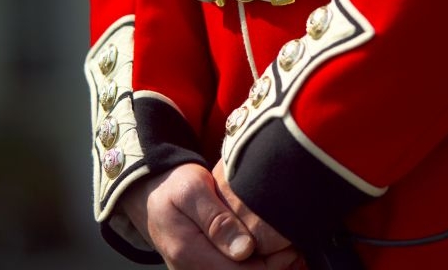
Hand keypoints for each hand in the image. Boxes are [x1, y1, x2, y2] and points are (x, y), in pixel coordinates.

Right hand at [121, 163, 301, 268]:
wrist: (151, 194)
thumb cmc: (174, 187)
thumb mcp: (193, 191)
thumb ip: (217, 220)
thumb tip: (244, 250)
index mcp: (188, 252)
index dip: (271, 266)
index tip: (291, 247)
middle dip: (273, 269)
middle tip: (296, 250)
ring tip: (289, 253)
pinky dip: (255, 267)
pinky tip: (273, 256)